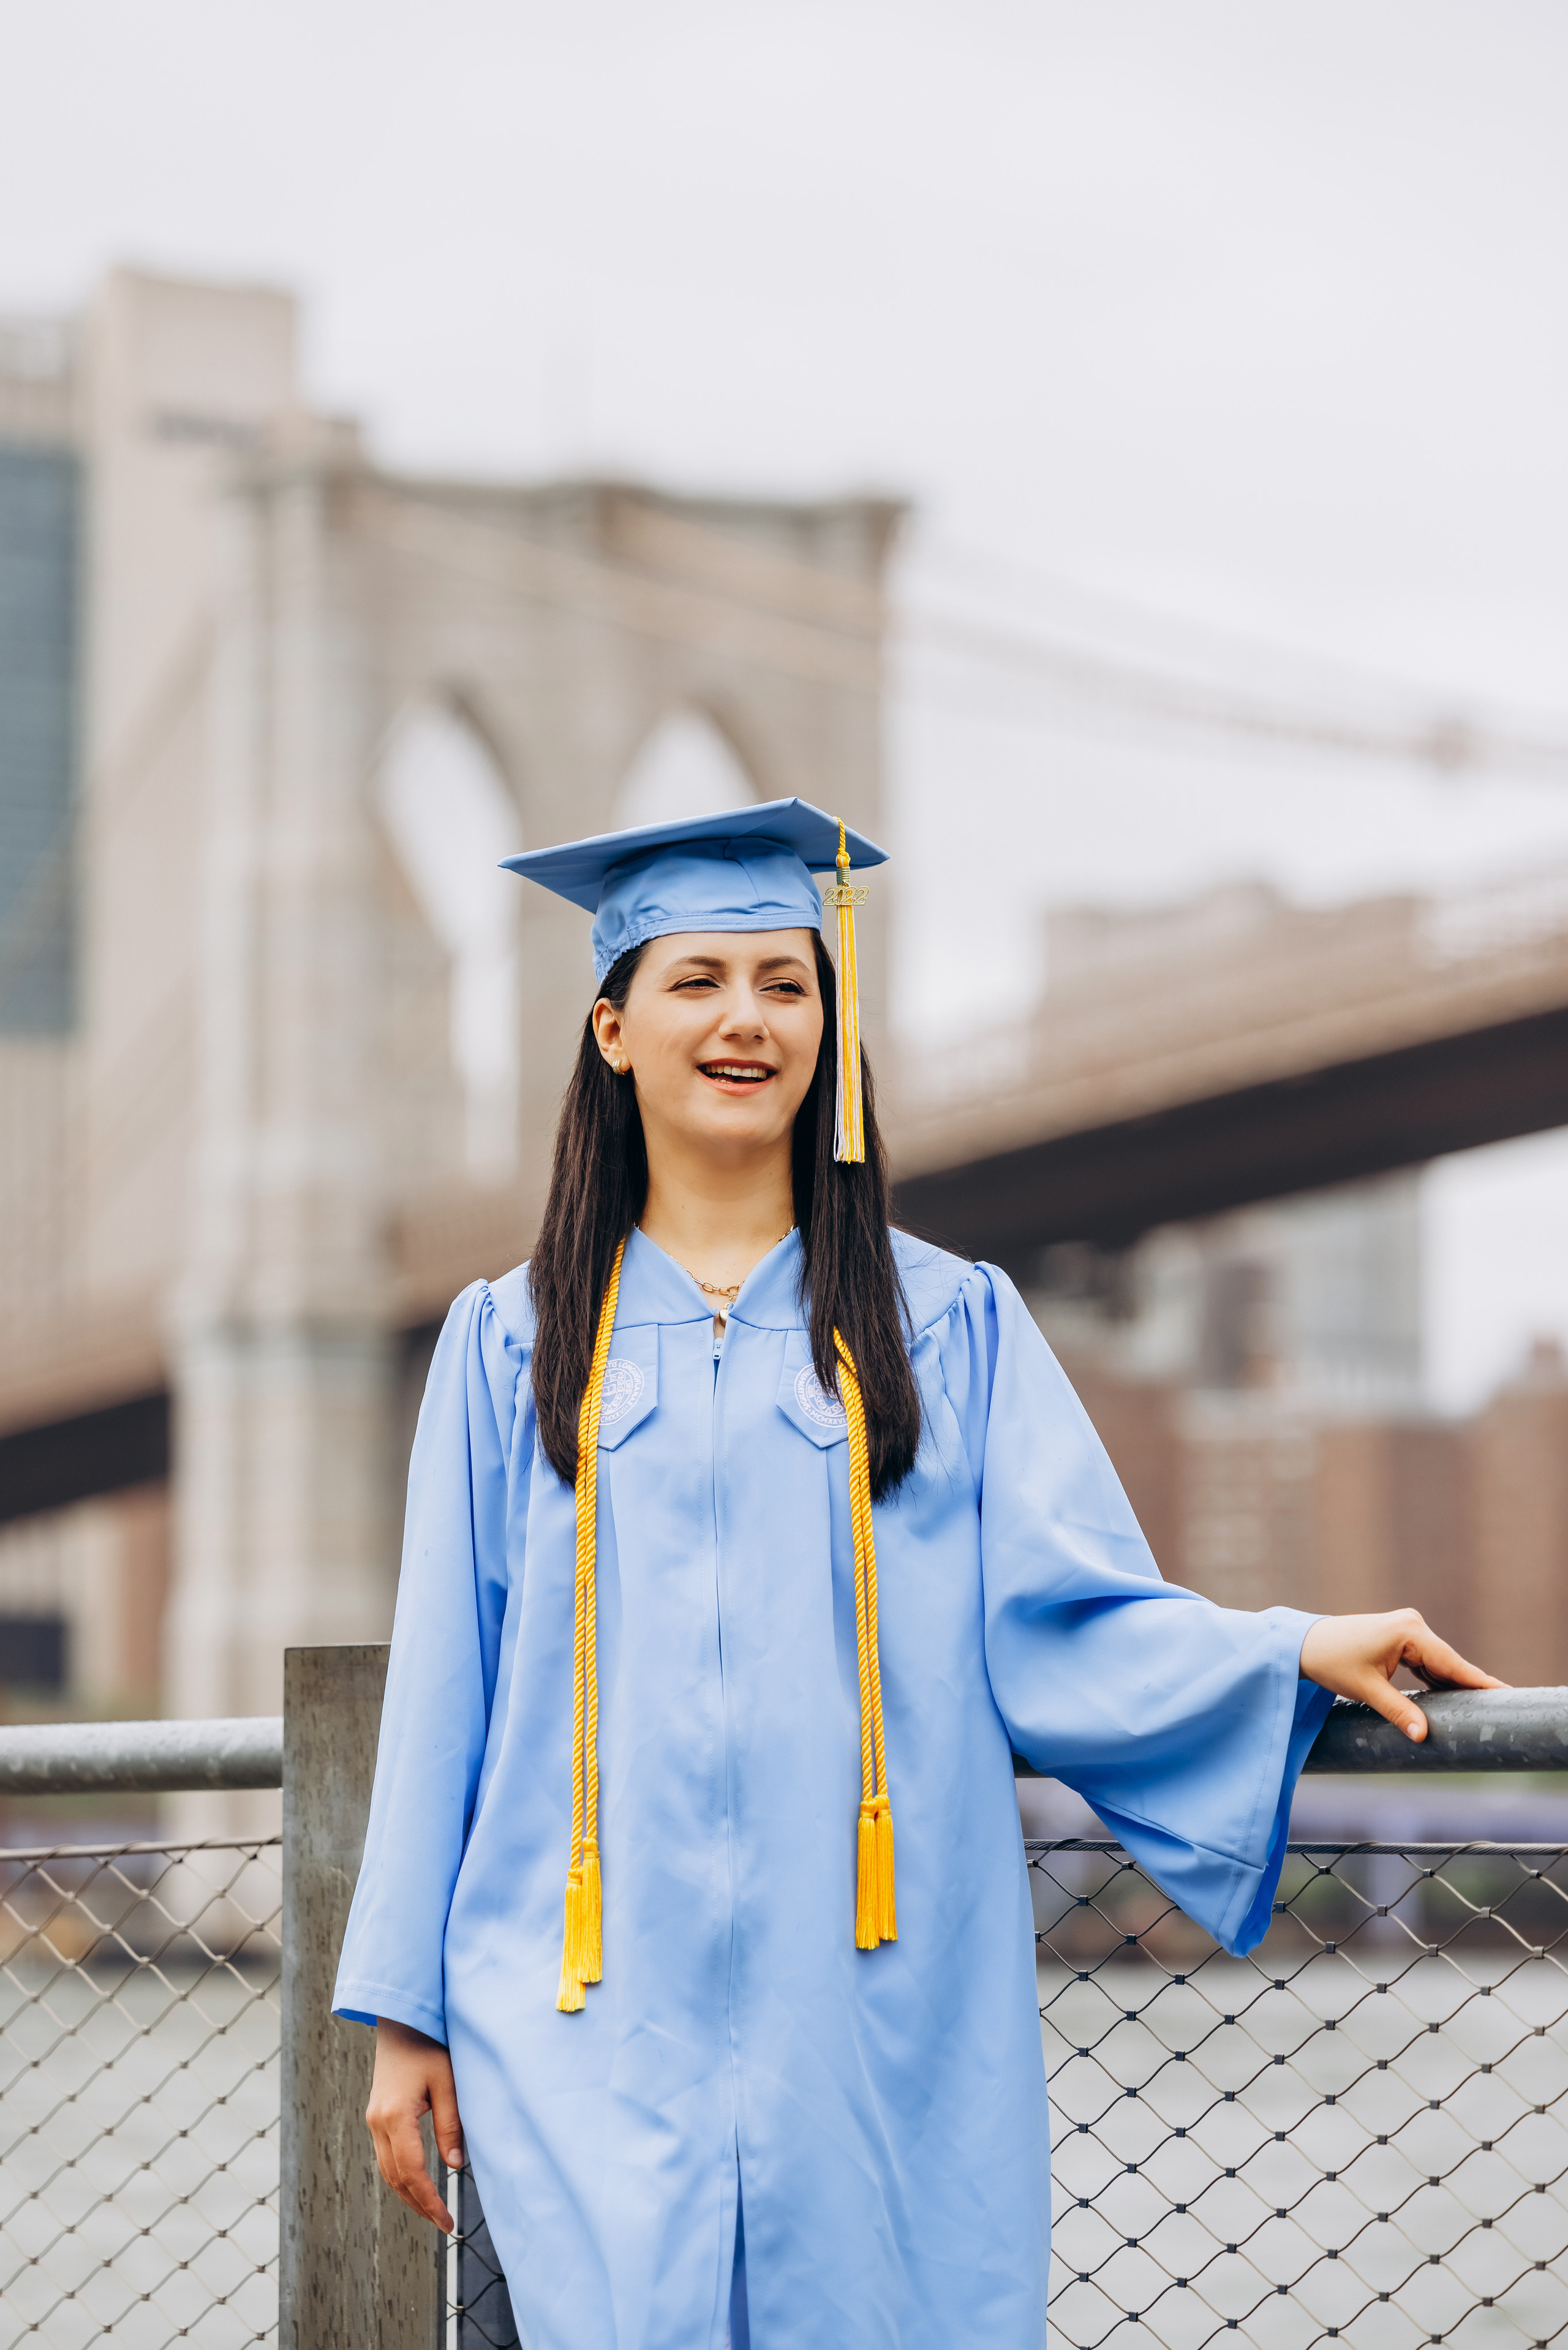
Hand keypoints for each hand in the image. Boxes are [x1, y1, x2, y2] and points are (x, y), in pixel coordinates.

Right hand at [366, 2018, 463, 2231]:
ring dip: (408, 2194)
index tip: (447, 2221)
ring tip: (432, 2211)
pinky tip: (418, 2183)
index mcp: (395, 2116)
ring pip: (387, 2171)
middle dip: (419, 2205)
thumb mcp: (447, 2082)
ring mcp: (373, 2120)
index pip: (411, 2173)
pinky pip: (386, 2156)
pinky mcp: (376, 2116)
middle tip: (443, 2224)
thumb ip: (450, 2125)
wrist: (401, 2021)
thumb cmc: (428, 2046)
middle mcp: (378, 2123)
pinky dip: (401, 2176)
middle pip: (396, 2179)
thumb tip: (455, 2165)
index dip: (429, 2201)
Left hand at [1298, 1608, 1505, 1741]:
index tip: (1507, 1693)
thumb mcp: (1366, 1691)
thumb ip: (1398, 1712)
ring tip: (1485, 1705)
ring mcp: (1407, 1629)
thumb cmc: (1331, 1662)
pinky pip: (1426, 1661)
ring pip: (1439, 1662)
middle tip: (1504, 1705)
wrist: (1304, 1643)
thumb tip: (1423, 1737)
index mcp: (1408, 1632)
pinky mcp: (1400, 1637)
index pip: (1452, 1663)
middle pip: (1450, 1662)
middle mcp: (1412, 1625)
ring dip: (1455, 1683)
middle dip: (1472, 1684)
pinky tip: (1454, 1696)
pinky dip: (1437, 1678)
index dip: (1479, 1681)